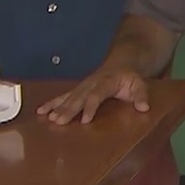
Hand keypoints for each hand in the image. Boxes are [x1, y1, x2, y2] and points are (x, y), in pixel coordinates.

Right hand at [35, 68, 149, 124]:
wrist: (120, 63)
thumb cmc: (129, 78)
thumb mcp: (139, 84)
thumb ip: (141, 95)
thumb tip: (144, 107)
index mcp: (106, 81)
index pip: (97, 94)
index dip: (90, 106)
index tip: (85, 120)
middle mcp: (91, 83)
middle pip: (78, 96)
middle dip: (68, 109)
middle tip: (59, 121)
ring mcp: (82, 85)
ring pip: (68, 96)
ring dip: (58, 107)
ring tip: (49, 119)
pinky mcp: (77, 89)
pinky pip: (62, 96)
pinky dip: (51, 103)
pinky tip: (40, 111)